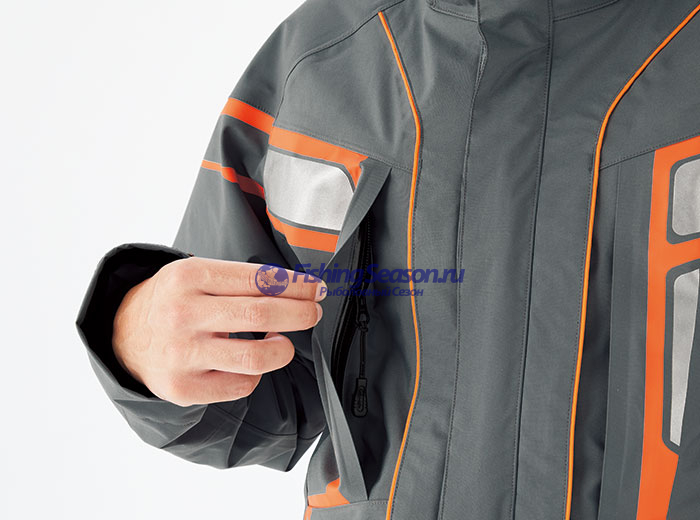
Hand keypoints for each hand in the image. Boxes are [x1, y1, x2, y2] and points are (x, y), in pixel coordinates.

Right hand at [112, 257, 325, 405]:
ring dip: (283, 349)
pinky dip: (255, 375)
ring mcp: (181, 354)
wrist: (123, 333)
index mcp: (188, 276)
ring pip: (256, 357)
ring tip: (283, 342)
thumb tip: (298, 290)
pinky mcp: (182, 388)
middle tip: (313, 312)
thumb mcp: (197, 274)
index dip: (296, 286)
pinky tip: (249, 364)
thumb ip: (240, 281)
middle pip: (262, 315)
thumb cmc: (173, 300)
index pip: (258, 279)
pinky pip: (240, 385)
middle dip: (300, 314)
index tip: (316, 289)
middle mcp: (182, 314)